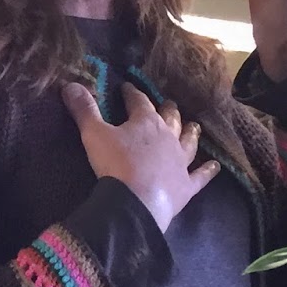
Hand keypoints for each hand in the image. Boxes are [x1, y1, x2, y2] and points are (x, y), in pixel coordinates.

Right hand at [61, 82, 219, 233]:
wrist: (136, 201)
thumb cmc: (114, 164)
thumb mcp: (93, 134)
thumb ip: (84, 110)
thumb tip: (70, 85)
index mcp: (146, 122)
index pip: (139, 101)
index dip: (132, 94)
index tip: (127, 88)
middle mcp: (168, 137)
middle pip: (170, 118)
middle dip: (168, 109)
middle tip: (168, 103)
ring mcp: (180, 161)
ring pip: (189, 142)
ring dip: (191, 133)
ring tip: (194, 126)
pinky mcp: (187, 185)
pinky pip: (201, 176)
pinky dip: (208, 170)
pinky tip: (216, 166)